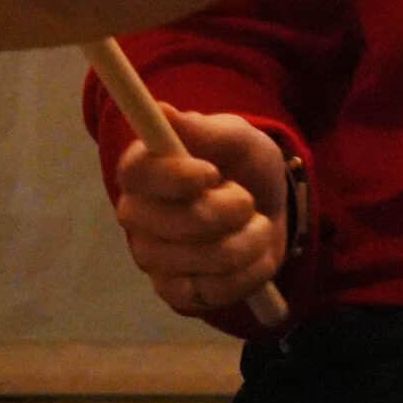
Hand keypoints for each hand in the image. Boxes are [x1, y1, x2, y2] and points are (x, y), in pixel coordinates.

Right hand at [113, 108, 289, 324]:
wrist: (266, 209)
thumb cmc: (242, 165)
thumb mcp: (235, 137)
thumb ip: (203, 129)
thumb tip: (161, 109)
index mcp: (142, 171)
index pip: (137, 176)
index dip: (175, 178)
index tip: (212, 173)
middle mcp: (136, 216)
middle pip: (177, 223)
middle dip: (230, 210)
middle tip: (246, 198)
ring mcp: (152, 259)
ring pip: (207, 259)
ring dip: (250, 240)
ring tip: (256, 223)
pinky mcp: (175, 293)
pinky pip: (216, 292)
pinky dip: (250, 272)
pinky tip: (254, 255)